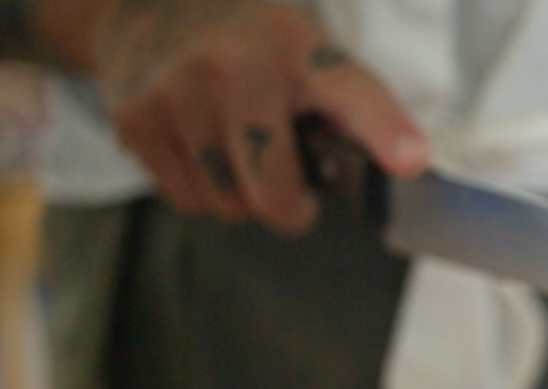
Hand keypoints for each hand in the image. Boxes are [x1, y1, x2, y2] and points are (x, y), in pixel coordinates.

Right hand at [94, 0, 426, 233]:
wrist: (150, 8)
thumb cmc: (253, 47)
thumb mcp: (307, 55)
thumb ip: (344, 112)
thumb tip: (383, 168)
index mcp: (302, 52)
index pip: (353, 94)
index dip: (384, 130)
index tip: (410, 159)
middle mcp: (239, 69)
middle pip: (274, 193)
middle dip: (290, 208)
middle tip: (290, 187)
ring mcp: (180, 92)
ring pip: (229, 206)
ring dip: (240, 196)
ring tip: (234, 149)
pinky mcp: (137, 118)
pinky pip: (187, 200)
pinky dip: (199, 189)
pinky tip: (197, 145)